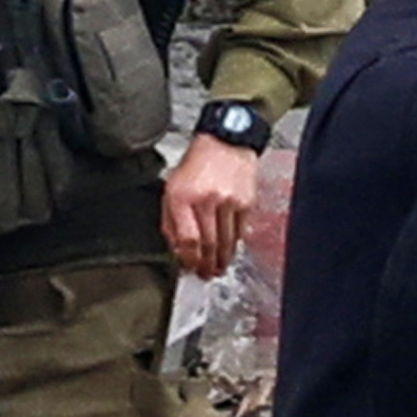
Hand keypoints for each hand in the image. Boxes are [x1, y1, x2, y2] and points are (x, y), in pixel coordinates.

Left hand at [161, 132, 259, 281]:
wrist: (225, 142)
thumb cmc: (197, 165)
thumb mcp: (172, 189)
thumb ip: (170, 222)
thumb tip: (177, 250)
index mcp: (182, 197)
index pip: (188, 239)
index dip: (189, 259)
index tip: (189, 267)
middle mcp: (206, 199)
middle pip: (208, 244)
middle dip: (206, 265)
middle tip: (205, 275)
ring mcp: (229, 201)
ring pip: (226, 242)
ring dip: (222, 261)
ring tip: (218, 269)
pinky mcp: (246, 202)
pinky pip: (240, 232)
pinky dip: (234, 245)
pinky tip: (229, 250)